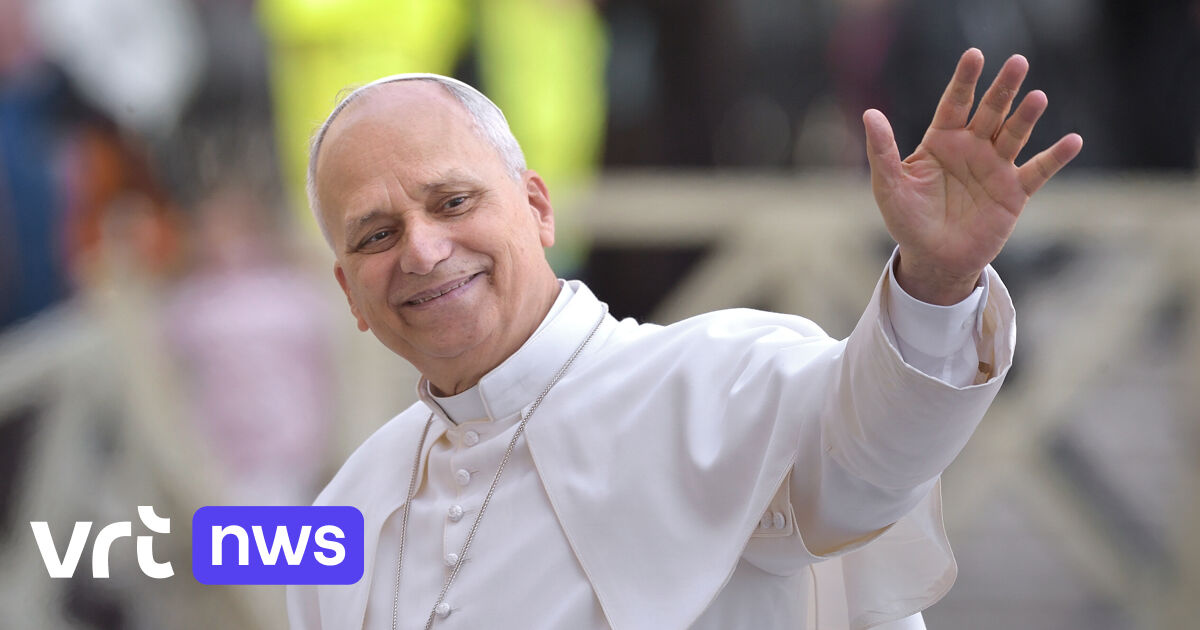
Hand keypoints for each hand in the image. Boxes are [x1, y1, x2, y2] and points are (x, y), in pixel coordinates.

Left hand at [863, 48, 1082, 304]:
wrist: (934, 259)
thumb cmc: (908, 220)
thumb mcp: (889, 187)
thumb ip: (882, 151)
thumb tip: (869, 114)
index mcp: (942, 140)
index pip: (954, 103)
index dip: (964, 80)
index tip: (974, 56)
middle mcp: (972, 147)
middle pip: (990, 111)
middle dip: (1002, 89)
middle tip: (1017, 62)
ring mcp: (996, 167)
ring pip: (1014, 135)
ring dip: (1026, 116)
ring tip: (1037, 97)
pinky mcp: (1014, 192)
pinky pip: (1037, 171)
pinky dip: (1055, 158)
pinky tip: (1073, 141)